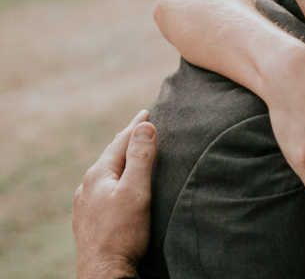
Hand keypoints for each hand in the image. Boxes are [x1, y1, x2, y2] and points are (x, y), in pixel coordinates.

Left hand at [73, 110, 156, 278]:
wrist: (104, 272)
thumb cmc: (123, 233)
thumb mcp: (136, 191)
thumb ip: (141, 157)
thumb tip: (144, 125)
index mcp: (98, 174)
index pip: (120, 141)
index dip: (136, 126)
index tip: (147, 111)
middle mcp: (88, 186)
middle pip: (111, 155)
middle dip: (127, 140)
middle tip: (141, 127)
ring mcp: (86, 204)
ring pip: (107, 173)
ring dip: (121, 160)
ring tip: (133, 153)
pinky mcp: (90, 220)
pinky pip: (104, 189)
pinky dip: (116, 178)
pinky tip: (120, 186)